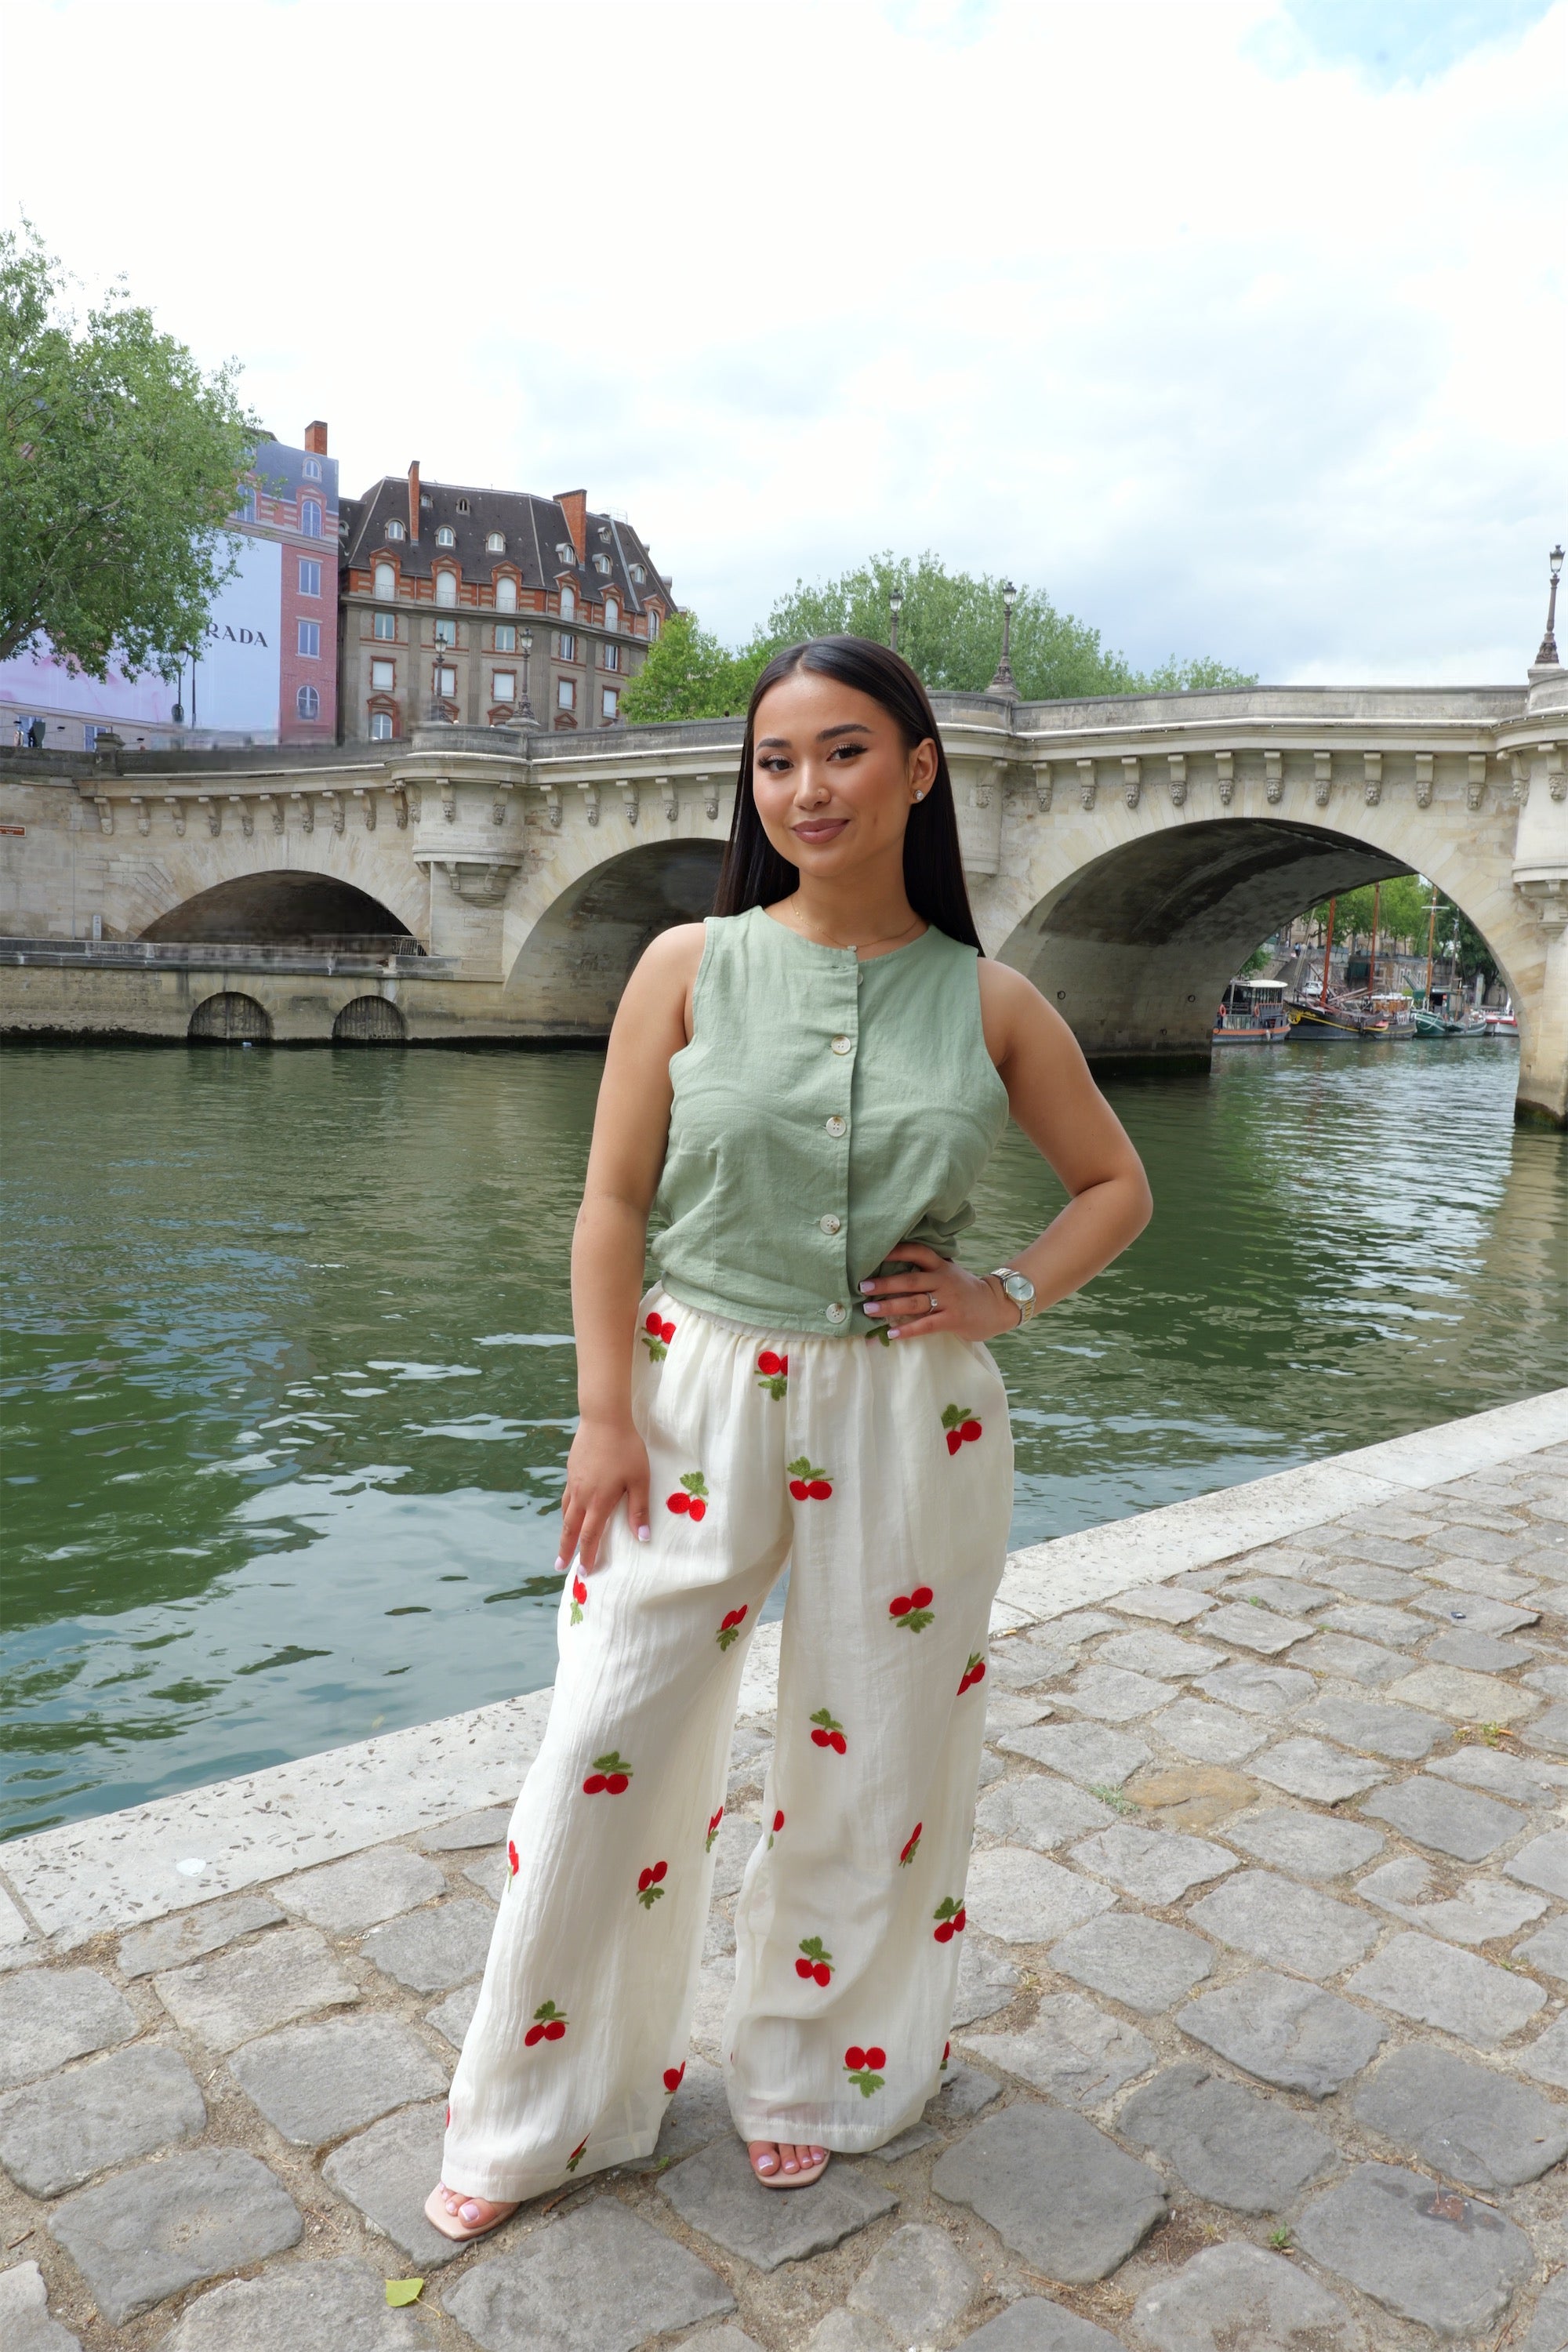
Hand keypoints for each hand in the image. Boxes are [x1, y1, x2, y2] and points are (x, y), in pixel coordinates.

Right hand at [558, 1415, 650, 1573]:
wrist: (604, 1419)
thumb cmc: (626, 1449)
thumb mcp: (639, 1480)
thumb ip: (639, 1510)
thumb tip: (643, 1538)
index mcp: (599, 1501)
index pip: (590, 1536)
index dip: (587, 1556)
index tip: (584, 1572)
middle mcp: (582, 1496)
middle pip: (570, 1528)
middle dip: (566, 1549)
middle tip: (560, 1566)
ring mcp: (574, 1482)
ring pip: (565, 1513)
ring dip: (564, 1531)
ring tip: (563, 1542)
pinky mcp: (571, 1470)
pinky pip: (566, 1497)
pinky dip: (566, 1510)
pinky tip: (570, 1510)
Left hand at [858, 1240, 1018, 1342]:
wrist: (996, 1306)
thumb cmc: (965, 1290)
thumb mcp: (949, 1273)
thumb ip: (927, 1271)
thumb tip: (892, 1269)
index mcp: (941, 1266)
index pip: (918, 1252)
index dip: (897, 1251)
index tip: (875, 1253)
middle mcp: (943, 1280)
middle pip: (910, 1280)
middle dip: (885, 1283)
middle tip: (862, 1286)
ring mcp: (948, 1300)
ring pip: (914, 1303)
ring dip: (889, 1306)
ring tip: (869, 1310)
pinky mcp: (953, 1319)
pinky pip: (926, 1325)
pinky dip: (907, 1330)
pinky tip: (891, 1333)